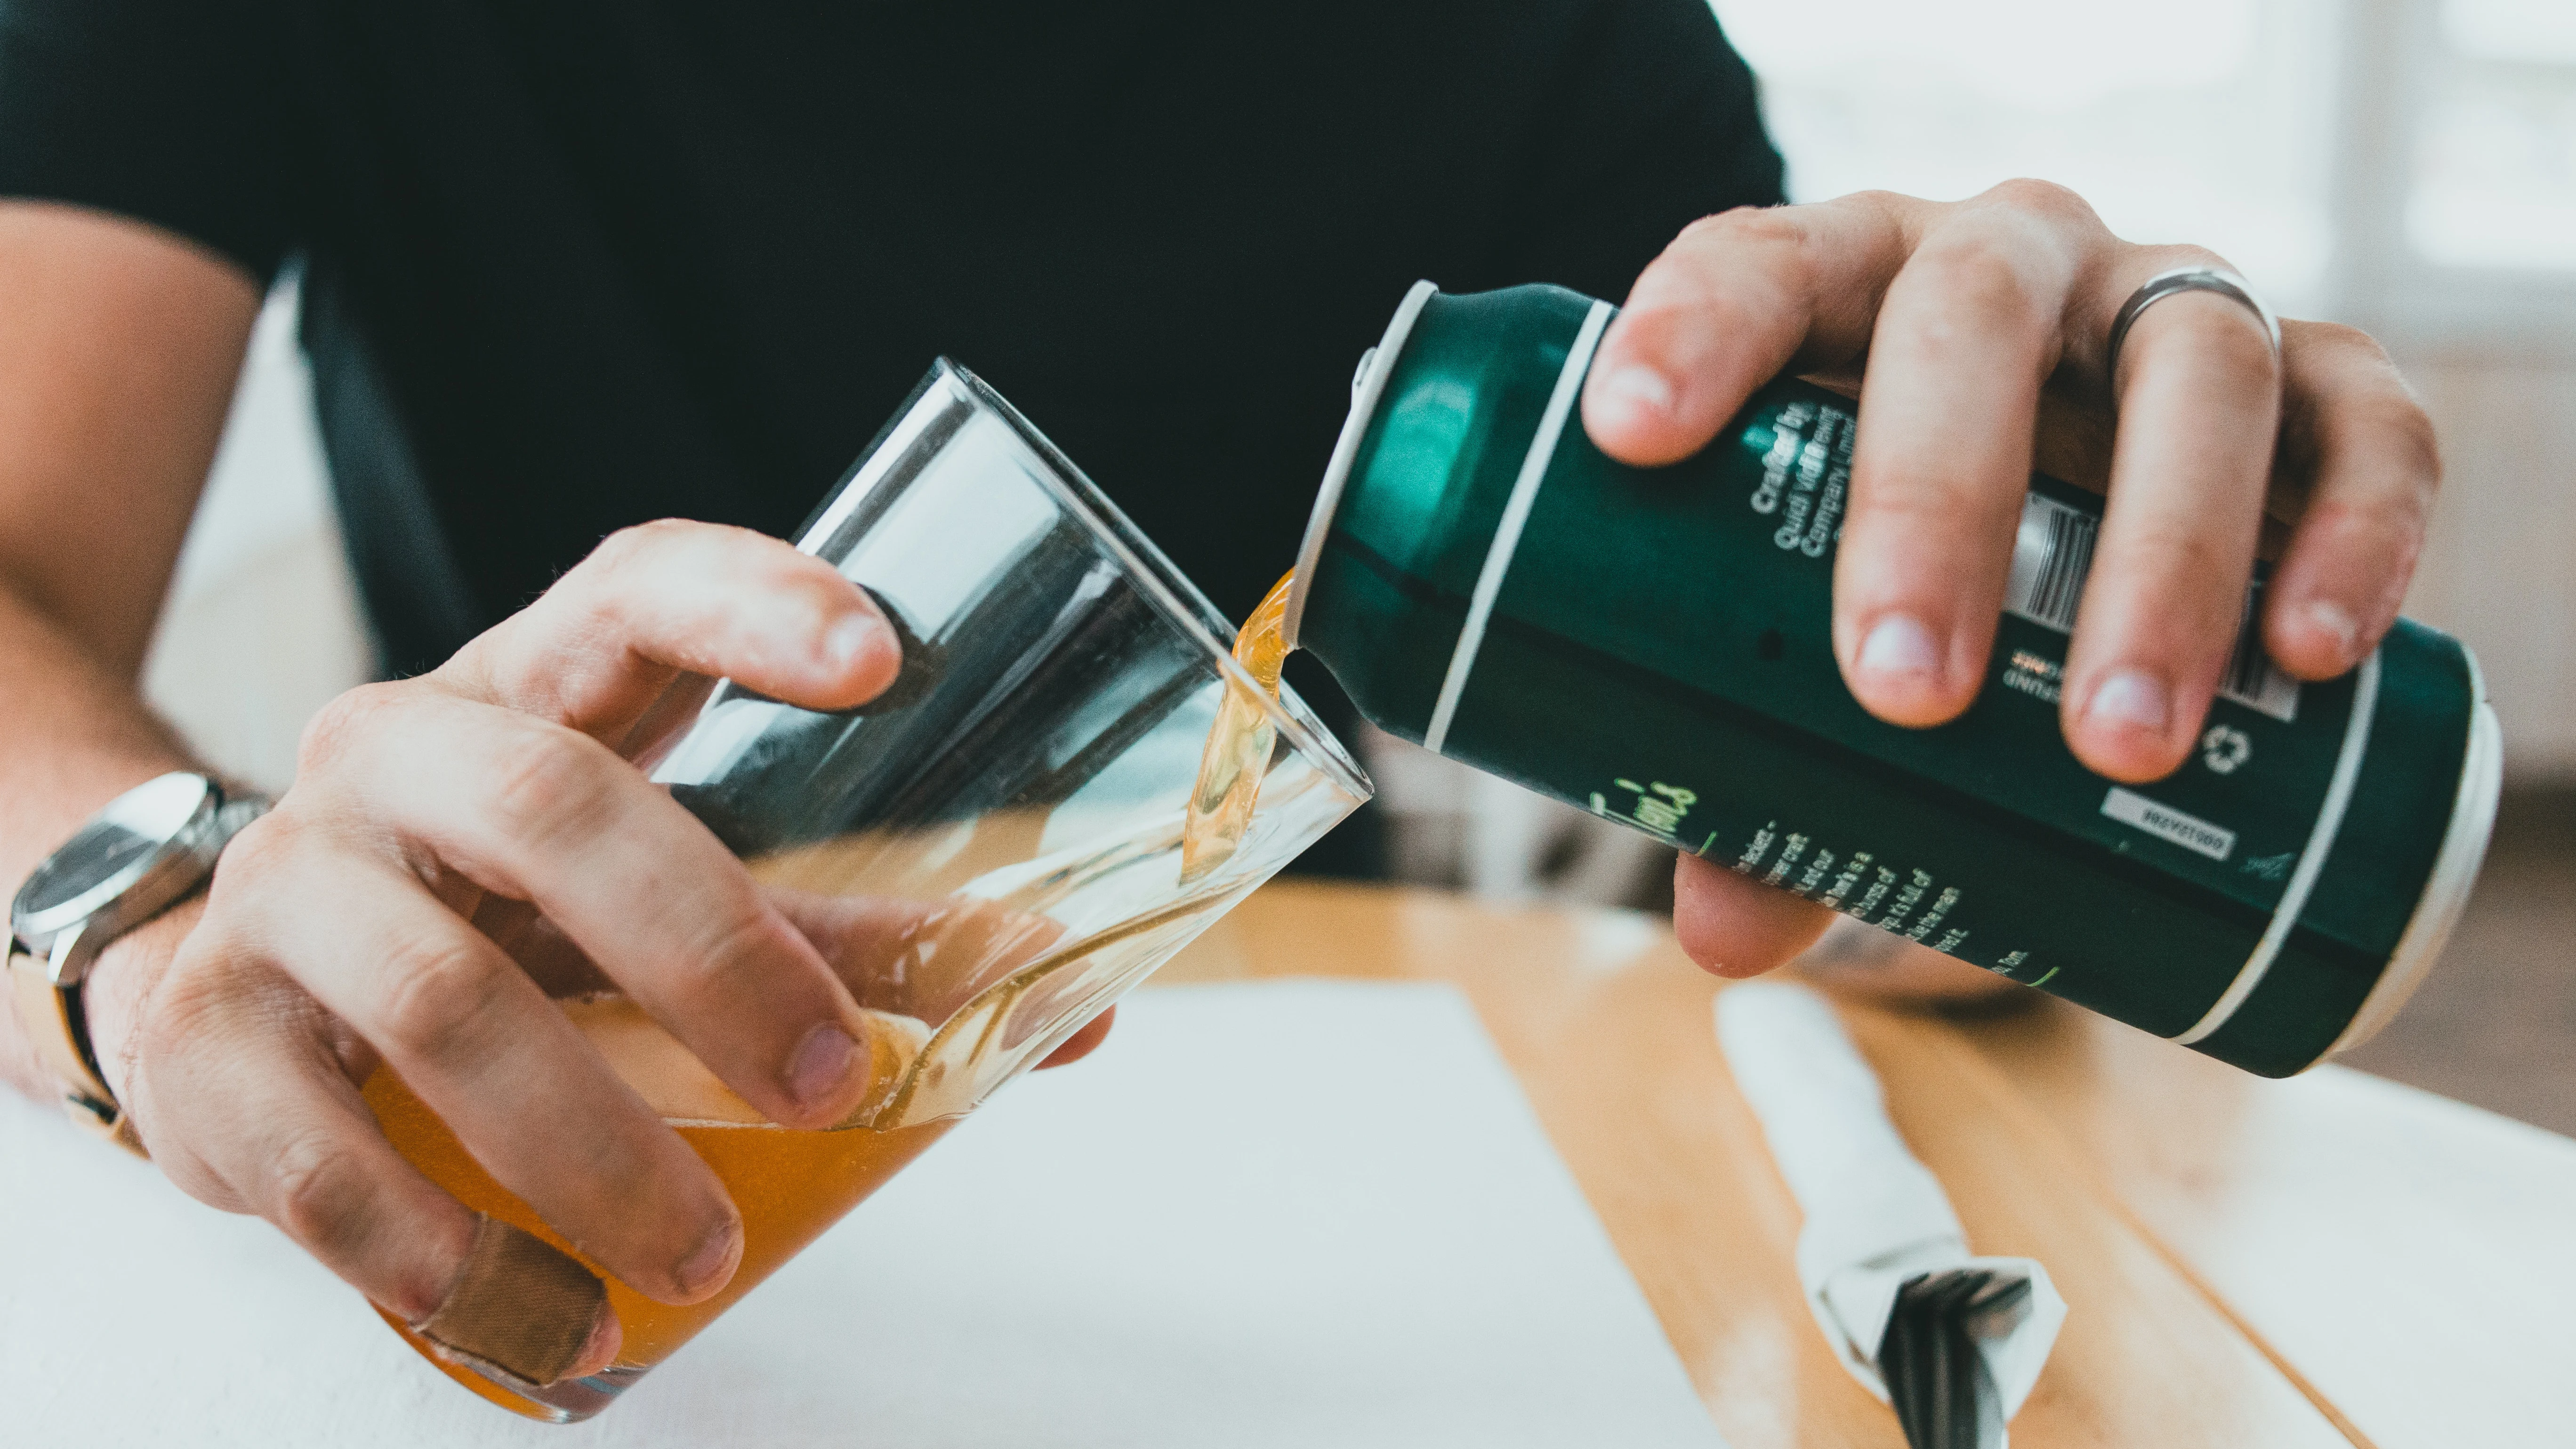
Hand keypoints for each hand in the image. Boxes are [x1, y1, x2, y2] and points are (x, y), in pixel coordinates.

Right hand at [71, 520, 1105, 1379]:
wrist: (217, 982)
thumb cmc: (495, 917)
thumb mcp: (648, 887)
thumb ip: (843, 934)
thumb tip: (1058, 1003)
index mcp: (526, 688)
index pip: (633, 591)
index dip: (750, 602)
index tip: (879, 654)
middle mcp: (388, 756)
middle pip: (552, 803)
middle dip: (714, 949)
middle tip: (834, 1078)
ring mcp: (280, 893)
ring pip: (442, 1002)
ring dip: (597, 1146)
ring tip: (706, 1252)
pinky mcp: (202, 1046)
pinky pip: (327, 1165)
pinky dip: (458, 1257)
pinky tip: (557, 1314)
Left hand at [1580, 183, 2437, 977]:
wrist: (2090, 510)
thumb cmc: (1904, 570)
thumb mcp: (1817, 652)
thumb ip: (1760, 779)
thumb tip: (1725, 934)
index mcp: (1843, 293)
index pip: (1757, 267)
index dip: (1693, 332)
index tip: (1631, 438)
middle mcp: (2005, 265)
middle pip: (1968, 317)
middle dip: (1935, 503)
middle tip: (1903, 692)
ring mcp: (2165, 308)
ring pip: (2190, 368)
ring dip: (2162, 560)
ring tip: (2120, 742)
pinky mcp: (2319, 380)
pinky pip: (2364, 421)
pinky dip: (2352, 527)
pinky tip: (2312, 654)